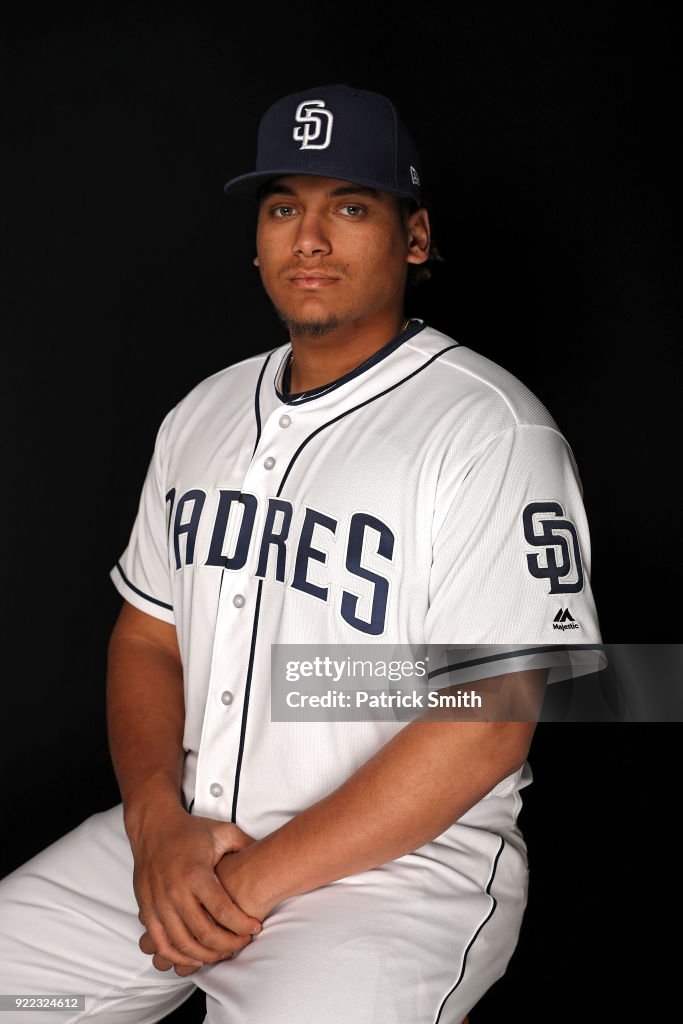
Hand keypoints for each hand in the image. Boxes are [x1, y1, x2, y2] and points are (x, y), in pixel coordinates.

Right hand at [128, 803, 262, 973]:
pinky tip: (196, 956)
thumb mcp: (223, 832)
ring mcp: (158, 904)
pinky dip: (179, 956)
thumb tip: (269, 858)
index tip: (256, 928)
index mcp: (196, 873)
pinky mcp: (147, 910)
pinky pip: (162, 944)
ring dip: (206, 955)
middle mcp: (175, 891)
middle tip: (243, 943)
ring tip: (223, 952)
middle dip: (229, 944)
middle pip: (205, 933)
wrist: (154, 828)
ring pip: (183, 944)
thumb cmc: (190, 831)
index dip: (243, 925)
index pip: (223, 911)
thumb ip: (246, 846)